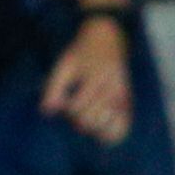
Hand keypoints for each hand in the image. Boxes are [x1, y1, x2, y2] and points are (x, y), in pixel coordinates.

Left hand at [41, 13, 134, 146]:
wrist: (109, 39)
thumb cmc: (82, 53)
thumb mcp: (65, 64)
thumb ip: (53, 87)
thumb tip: (46, 112)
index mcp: (95, 78)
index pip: (77, 108)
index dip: (65, 108)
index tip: (63, 99)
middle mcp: (112, 89)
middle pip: (90, 120)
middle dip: (76, 118)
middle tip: (74, 106)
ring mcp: (122, 97)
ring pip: (106, 128)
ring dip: (91, 127)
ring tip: (86, 115)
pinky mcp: (128, 103)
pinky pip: (123, 127)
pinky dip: (110, 134)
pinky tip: (100, 132)